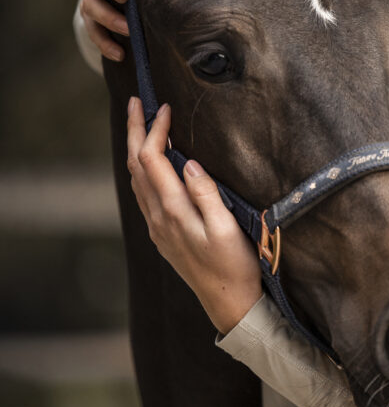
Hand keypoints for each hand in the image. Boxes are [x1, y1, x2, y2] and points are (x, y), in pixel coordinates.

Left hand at [126, 97, 263, 333]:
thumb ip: (206, 194)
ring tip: (142, 125)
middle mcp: (158, 218)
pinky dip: (143, 169)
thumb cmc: (236, 266)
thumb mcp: (228, 227)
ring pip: (136, 179)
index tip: (167, 108)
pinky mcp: (163, 234)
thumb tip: (188, 161)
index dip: (156, 129)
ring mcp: (157, 228)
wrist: (229, 304)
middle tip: (136, 102)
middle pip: (136, 165)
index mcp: (173, 211)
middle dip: (135, 131)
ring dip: (136, 149)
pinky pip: (143, 194)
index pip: (153, 159)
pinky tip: (151, 164)